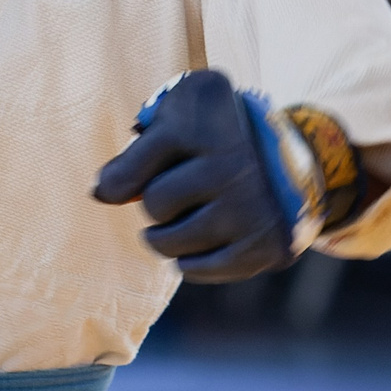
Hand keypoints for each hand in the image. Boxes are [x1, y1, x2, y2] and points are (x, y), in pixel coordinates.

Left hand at [93, 71, 324, 282]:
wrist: (288, 163)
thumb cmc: (211, 137)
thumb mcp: (174, 120)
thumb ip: (133, 153)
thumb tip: (102, 193)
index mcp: (209, 121)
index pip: (135, 166)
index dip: (120, 177)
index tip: (119, 180)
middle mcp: (234, 163)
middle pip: (153, 204)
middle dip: (158, 201)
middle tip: (183, 187)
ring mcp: (252, 207)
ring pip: (169, 244)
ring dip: (168, 235)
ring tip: (190, 214)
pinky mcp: (265, 246)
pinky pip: (195, 270)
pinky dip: (190, 260)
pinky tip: (206, 238)